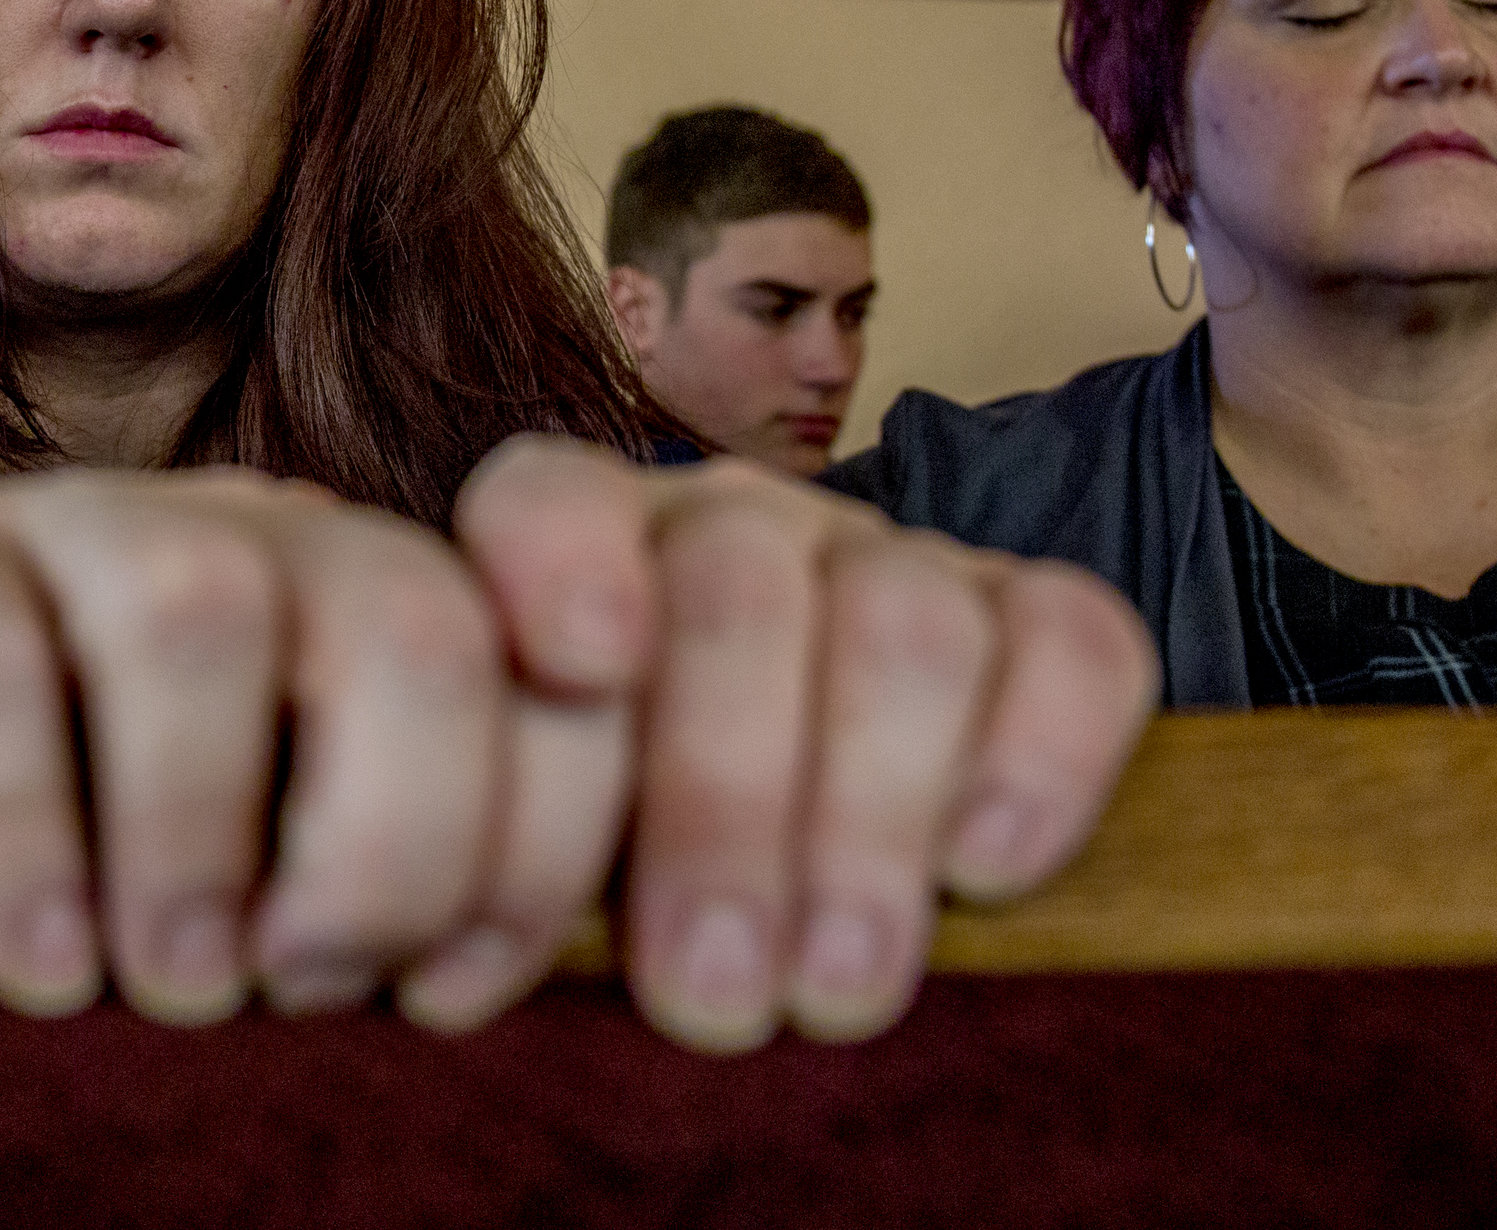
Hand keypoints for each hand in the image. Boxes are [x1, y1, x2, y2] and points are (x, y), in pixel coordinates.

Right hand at [0, 470, 520, 1023]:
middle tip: (314, 985)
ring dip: (204, 828)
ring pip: (203, 605)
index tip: (461, 991)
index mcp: (404, 605)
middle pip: (411, 611)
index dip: (556, 823)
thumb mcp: (313, 905)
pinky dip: (18, 831)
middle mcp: (267, 535)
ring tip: (176, 988)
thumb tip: (625, 1000)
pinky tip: (40, 965)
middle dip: (402, 828)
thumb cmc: (141, 909)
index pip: (561, 645)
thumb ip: (440, 904)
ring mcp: (87, 527)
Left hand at [448, 441, 1159, 1049]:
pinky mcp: (1028, 620)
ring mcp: (884, 560)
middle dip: (726, 800)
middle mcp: (730, 529)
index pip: (548, 502)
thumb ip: (489, 863)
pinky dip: (1041, 751)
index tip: (581, 671)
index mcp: (575, 560)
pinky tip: (987, 866)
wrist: (797, 851)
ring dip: (870, 816)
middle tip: (710, 994)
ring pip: (903, 619)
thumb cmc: (624, 879)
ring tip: (834, 986)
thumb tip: (424, 968)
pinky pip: (1073, 639)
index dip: (560, 565)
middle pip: (740, 590)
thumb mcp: (530, 868)